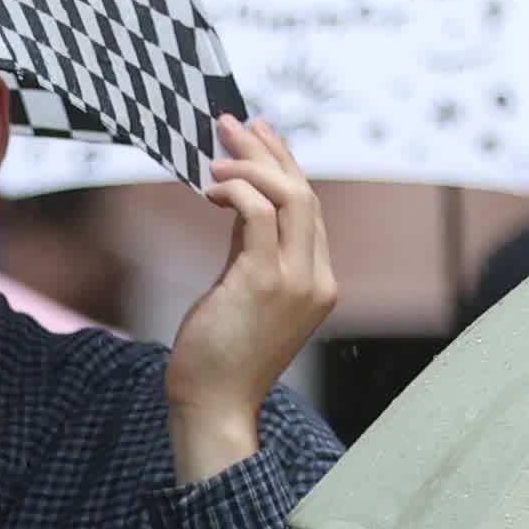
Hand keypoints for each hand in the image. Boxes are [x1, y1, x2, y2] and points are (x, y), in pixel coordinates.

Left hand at [165, 115, 336, 486]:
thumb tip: (235, 199)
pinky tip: (210, 186)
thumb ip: (248, 248)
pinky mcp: (265, 282)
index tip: (257, 136)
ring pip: (291, 196)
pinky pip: (258, 214)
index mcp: (318, 282)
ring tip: (216, 146)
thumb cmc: (220, 356)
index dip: (284, 165)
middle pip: (305, 193)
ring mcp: (296, 281)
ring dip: (251, 162)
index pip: (309, 209)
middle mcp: (317, 279)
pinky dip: (236, 190)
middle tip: (233, 123)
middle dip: (270, 150)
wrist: (214, 406)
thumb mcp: (242, 291)